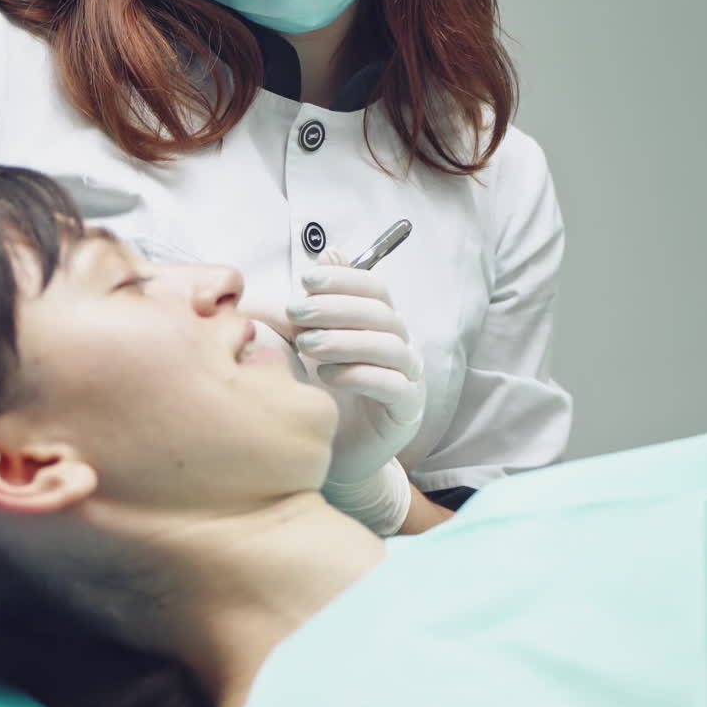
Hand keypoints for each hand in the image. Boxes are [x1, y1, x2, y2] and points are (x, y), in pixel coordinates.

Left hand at [288, 255, 424, 487]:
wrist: (337, 453)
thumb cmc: (326, 393)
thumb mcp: (312, 342)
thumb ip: (318, 302)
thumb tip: (328, 252)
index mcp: (382, 324)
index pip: (375, 289)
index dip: (344, 279)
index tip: (306, 280)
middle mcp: (401, 345)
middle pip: (382, 313)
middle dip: (337, 307)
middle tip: (297, 312)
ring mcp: (409, 377)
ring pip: (389, 346)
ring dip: (345, 340)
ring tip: (307, 345)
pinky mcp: (407, 411)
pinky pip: (393, 385)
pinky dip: (359, 375)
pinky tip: (326, 376)